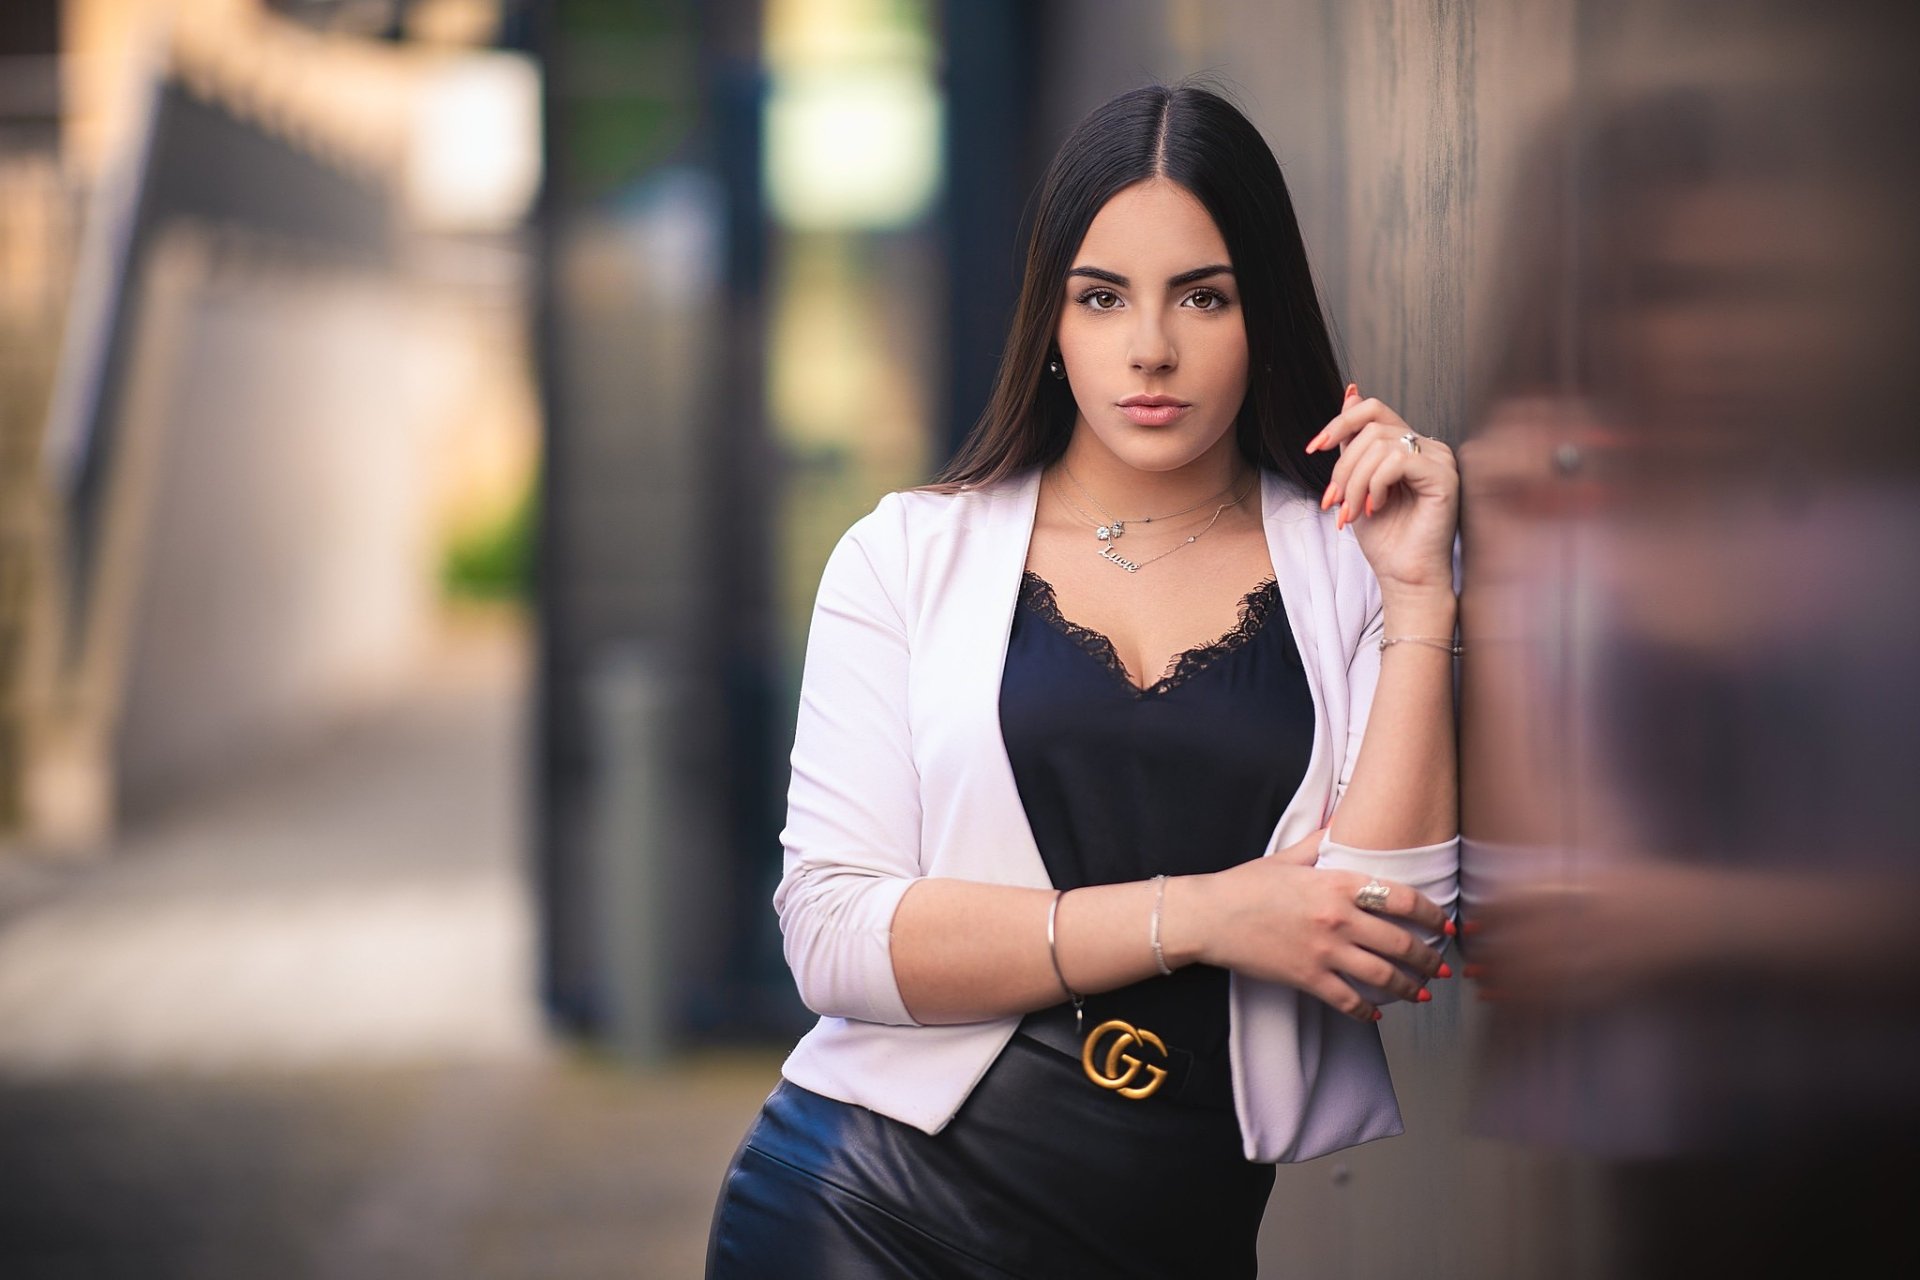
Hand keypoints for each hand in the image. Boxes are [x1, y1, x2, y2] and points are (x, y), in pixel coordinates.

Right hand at [1186, 850, 1448, 1022]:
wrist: (1209, 917)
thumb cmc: (1245, 885)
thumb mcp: (1286, 857)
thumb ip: (1320, 842)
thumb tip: (1340, 820)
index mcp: (1336, 883)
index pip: (1401, 899)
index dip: (1430, 914)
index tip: (1444, 924)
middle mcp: (1337, 918)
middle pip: (1400, 942)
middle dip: (1428, 958)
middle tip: (1440, 968)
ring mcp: (1324, 951)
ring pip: (1382, 975)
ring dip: (1408, 986)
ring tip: (1421, 992)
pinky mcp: (1307, 977)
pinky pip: (1348, 1000)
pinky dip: (1367, 1010)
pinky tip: (1377, 1012)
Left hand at [1306, 383, 1460, 595]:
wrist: (1403, 575)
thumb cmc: (1385, 537)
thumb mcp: (1356, 482)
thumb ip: (1353, 443)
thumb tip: (1349, 393)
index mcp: (1407, 445)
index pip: (1372, 409)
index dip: (1339, 422)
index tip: (1314, 448)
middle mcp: (1427, 446)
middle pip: (1371, 427)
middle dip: (1342, 466)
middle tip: (1334, 500)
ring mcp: (1439, 459)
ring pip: (1380, 444)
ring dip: (1355, 481)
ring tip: (1353, 511)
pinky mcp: (1444, 476)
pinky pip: (1398, 460)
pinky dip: (1376, 484)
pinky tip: (1376, 506)